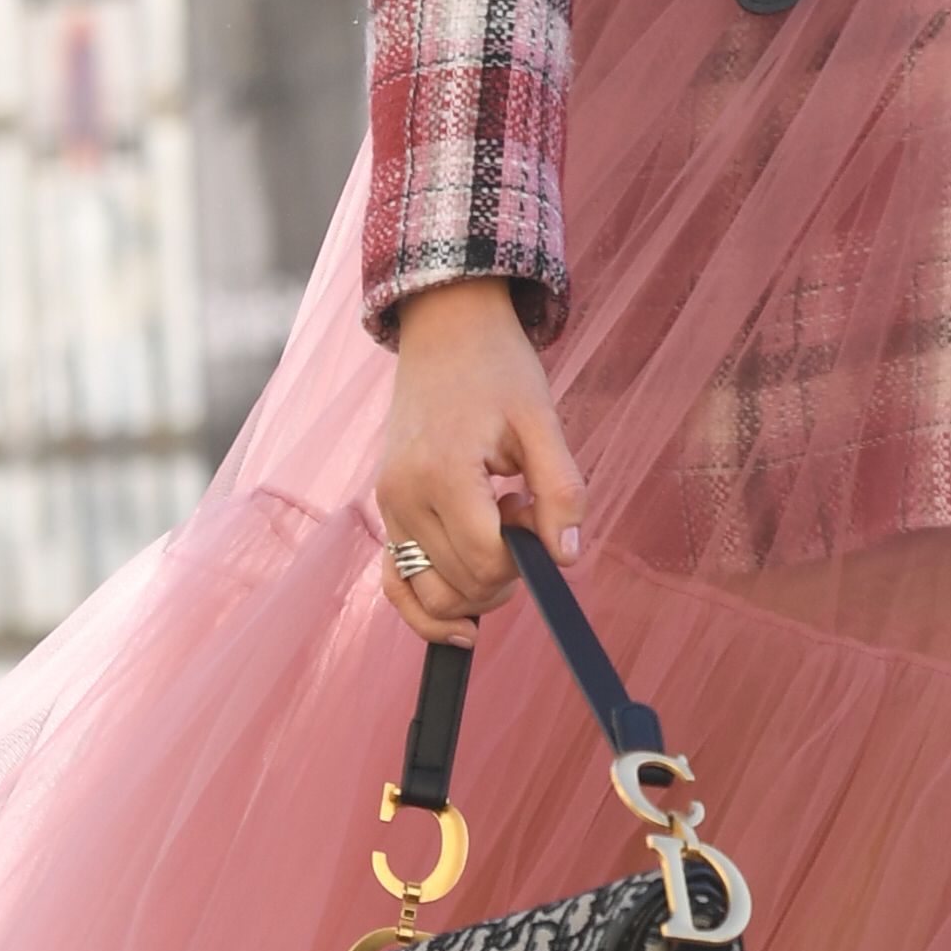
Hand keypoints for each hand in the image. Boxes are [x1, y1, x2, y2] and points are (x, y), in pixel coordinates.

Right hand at [374, 279, 586, 643]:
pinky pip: (396, 580)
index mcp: (442, 472)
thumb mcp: (542, 420)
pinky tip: (461, 619)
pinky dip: (426, 605)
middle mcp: (403, 495)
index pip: (484, 560)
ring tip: (494, 526)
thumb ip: (560, 490)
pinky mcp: (385, 508)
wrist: (446, 330)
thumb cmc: (498, 370)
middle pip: (460, 583)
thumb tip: (565, 557)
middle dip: (504, 570)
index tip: (531, 511)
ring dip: (474, 584)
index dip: (522, 558)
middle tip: (520, 509)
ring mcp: (387, 505)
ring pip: (429, 591)